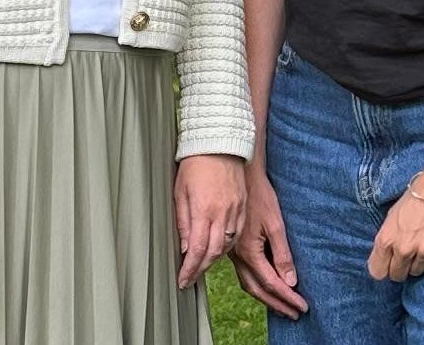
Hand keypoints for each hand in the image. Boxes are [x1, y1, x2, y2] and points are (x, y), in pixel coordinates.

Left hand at [172, 154, 246, 289]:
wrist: (220, 143)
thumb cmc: (195, 164)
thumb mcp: (180, 192)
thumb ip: (182, 222)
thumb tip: (184, 248)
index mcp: (204, 210)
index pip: (197, 249)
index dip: (190, 269)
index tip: (183, 280)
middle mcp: (222, 213)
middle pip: (214, 252)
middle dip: (201, 268)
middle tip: (191, 277)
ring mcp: (236, 210)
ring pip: (227, 245)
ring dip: (214, 258)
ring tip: (202, 264)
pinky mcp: (243, 206)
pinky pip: (237, 233)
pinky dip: (227, 244)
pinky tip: (219, 247)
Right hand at [230, 165, 309, 318]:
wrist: (242, 177)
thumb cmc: (259, 195)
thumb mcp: (275, 224)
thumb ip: (282, 254)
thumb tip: (290, 280)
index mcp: (249, 252)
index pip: (271, 283)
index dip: (287, 298)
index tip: (301, 306)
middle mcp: (238, 256)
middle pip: (258, 290)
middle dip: (277, 304)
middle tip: (293, 314)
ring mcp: (234, 253)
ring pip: (249, 284)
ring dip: (266, 298)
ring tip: (282, 306)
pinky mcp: (234, 247)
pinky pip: (245, 274)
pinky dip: (257, 285)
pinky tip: (266, 286)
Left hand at [367, 174, 423, 282]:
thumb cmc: (419, 194)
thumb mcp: (393, 214)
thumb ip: (388, 238)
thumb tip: (385, 256)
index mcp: (387, 238)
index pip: (377, 272)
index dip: (383, 268)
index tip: (389, 264)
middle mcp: (403, 248)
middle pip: (397, 275)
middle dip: (401, 267)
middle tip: (409, 254)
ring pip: (416, 273)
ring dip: (418, 262)